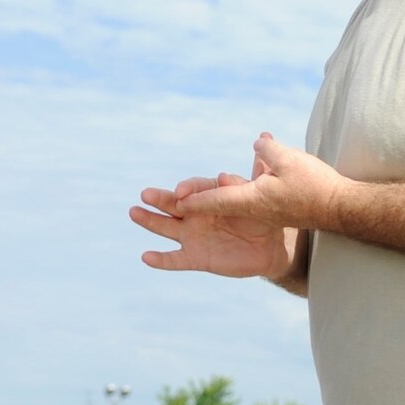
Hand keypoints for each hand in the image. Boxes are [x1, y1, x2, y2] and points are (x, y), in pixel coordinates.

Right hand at [131, 134, 338, 279]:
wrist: (269, 247)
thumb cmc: (262, 216)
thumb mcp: (261, 194)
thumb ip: (257, 173)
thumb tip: (261, 144)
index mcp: (208, 195)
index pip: (194, 189)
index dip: (188, 189)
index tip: (181, 190)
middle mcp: (195, 214)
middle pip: (173, 204)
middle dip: (159, 199)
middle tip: (145, 194)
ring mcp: (192, 235)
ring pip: (166, 228)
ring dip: (149, 221)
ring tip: (134, 212)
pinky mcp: (196, 257)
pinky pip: (176, 260)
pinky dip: (161, 260)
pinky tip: (146, 257)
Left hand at [177, 133, 344, 228]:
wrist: (342, 208)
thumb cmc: (316, 185)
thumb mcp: (289, 160)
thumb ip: (268, 150)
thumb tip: (257, 144)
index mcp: (253, 200)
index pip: (217, 198)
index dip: (195, 198)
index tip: (175, 199)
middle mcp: (255, 208)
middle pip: (221, 201)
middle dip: (198, 197)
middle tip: (174, 195)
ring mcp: (267, 210)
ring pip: (236, 199)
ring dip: (216, 192)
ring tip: (198, 187)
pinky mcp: (278, 209)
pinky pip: (254, 196)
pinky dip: (243, 186)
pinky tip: (243, 175)